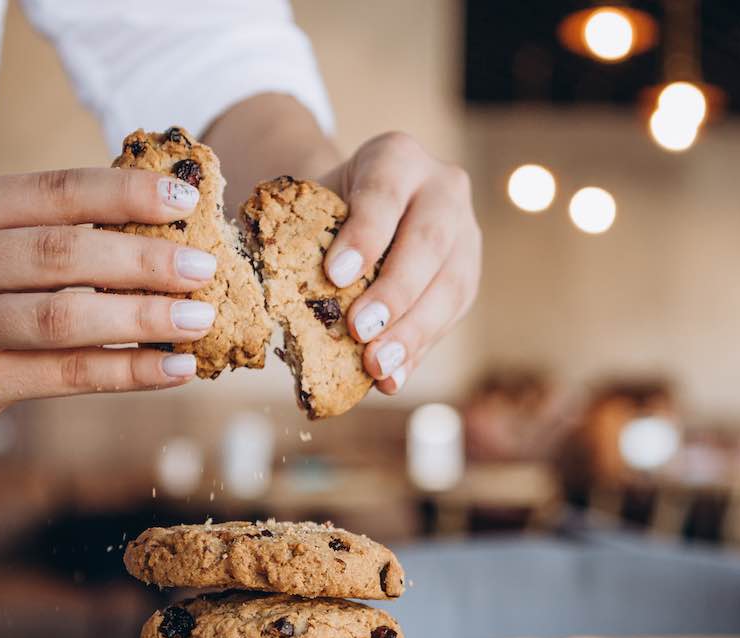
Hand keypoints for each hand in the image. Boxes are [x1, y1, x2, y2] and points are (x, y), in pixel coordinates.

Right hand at [0, 168, 219, 428]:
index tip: (186, 199)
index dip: (124, 194)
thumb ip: (50, 227)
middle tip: (204, 268)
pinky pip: (64, 375)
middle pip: (61, 255)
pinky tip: (175, 367)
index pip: (53, 192)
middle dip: (143, 261)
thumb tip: (168, 226)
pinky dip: (128, 371)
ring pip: (63, 318)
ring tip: (199, 318)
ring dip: (143, 319)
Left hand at [318, 132, 480, 392]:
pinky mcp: (469, 276)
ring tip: (377, 366)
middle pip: (428, 241)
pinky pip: (450, 316)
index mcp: (397, 157)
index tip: (336, 275)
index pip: (384, 193)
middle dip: (394, 291)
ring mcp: (465, 233)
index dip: (364, 235)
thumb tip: (270, 295)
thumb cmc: (328, 208)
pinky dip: (418, 350)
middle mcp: (443, 188)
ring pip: (450, 284)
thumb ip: (299, 239)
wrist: (363, 209)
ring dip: (412, 331)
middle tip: (360, 330)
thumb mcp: (312, 205)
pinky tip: (392, 377)